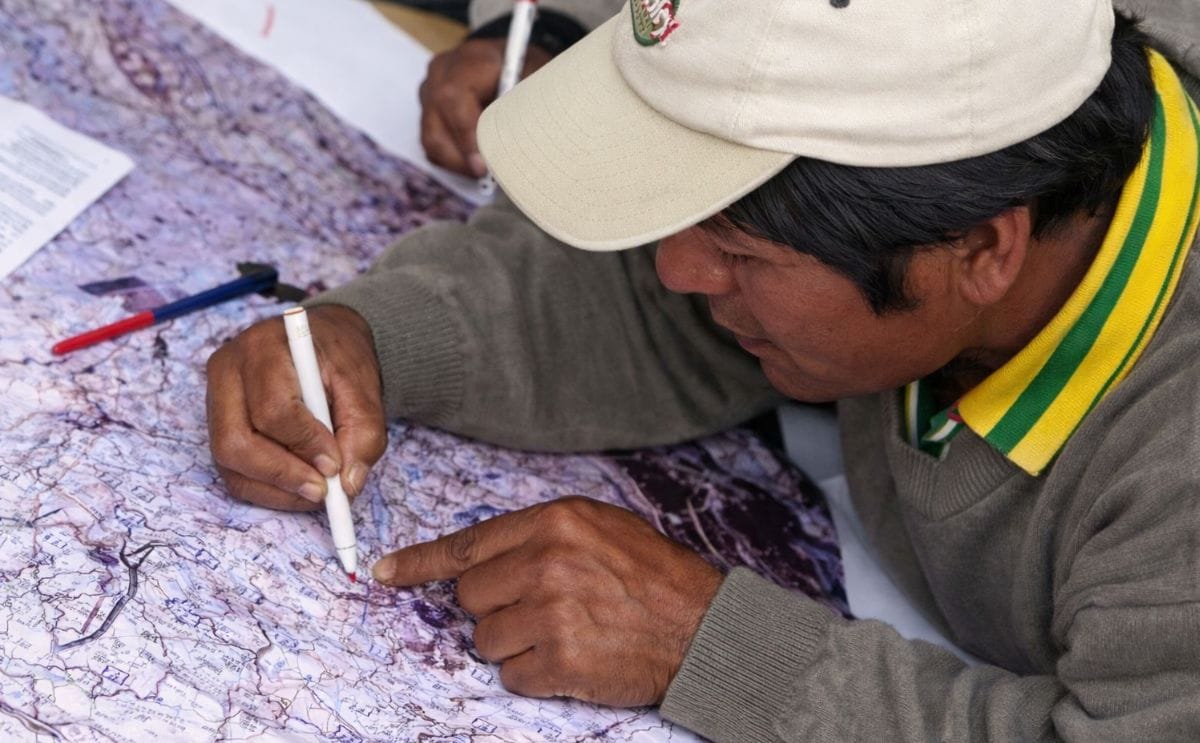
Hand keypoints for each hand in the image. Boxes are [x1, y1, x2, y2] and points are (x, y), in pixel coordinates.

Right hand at [205, 304, 385, 510]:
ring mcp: (215, 400)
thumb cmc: (341, 359)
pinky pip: (232, 471)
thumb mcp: (364, 385)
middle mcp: (228, 372)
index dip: (305, 444)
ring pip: (230, 461)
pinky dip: (268, 489)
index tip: (335, 465)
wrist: (324, 343)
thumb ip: (363, 431)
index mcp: (264, 348)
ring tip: (318, 490)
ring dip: (277, 487)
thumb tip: (347, 484)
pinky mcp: (217, 425)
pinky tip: (300, 486)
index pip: (273, 409)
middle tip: (323, 491)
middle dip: (282, 475)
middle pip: (236, 441)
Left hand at [373, 497, 722, 705]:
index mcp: (556, 522)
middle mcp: (547, 562)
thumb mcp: (602, 528)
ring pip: (487, 639)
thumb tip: (485, 555)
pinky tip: (573, 659)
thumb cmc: (655, 577)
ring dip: (516, 644)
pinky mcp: (560, 660)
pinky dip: (536, 675)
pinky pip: (513, 676)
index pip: (468, 544)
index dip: (420, 563)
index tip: (385, 573)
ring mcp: (552, 613)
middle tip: (540, 611)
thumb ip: (543, 534)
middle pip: (471, 597)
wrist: (703, 627)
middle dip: (495, 609)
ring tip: (566, 634)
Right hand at [419, 37, 552, 176]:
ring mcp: (430, 91)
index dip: (466, 135)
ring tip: (484, 174)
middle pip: (435, 123)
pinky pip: (432, 143)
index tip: (483, 164)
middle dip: (460, 157)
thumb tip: (519, 145)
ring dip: (457, 163)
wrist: (509, 58)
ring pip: (430, 138)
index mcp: (469, 59)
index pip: (453, 98)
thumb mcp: (535, 79)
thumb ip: (524, 106)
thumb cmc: (525, 70)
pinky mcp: (428, 109)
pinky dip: (453, 159)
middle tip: (486, 176)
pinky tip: (475, 163)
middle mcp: (442, 73)